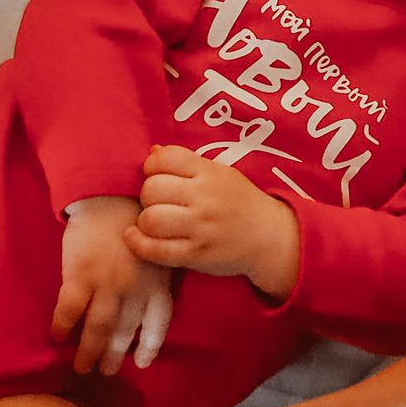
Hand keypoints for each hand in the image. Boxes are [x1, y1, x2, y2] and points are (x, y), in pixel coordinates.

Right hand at [54, 196, 173, 374]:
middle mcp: (134, 290)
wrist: (110, 193)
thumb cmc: (136, 218)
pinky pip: (69, 311)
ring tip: (81, 367)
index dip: (149, 346)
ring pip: (97, 329)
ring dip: (88, 351)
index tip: (141, 362)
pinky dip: (63, 327)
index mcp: (158, 284)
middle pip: (123, 332)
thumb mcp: (159, 250)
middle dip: (114, 356)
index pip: (157, 324)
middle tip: (105, 372)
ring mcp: (107, 285)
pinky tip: (57, 338)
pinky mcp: (80, 276)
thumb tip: (147, 303)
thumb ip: (158, 278)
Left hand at [126, 146, 299, 297]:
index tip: (157, 175)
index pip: (165, 158)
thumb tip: (152, 152)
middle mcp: (205, 198)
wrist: (269, 238)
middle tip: (157, 202)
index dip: (152, 166)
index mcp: (210, 173)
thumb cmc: (239, 202)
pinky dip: (139, 244)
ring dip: (144, 221)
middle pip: (152, 189)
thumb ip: (185, 163)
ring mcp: (201, 228)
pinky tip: (136, 238)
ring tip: (153, 222)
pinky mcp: (196, 255)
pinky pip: (156, 250)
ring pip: (151, 219)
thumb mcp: (220, 173)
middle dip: (147, 195)